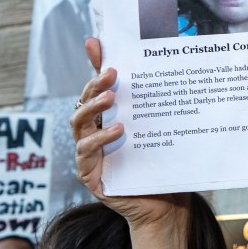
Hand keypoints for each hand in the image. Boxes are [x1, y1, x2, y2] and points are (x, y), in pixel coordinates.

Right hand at [72, 39, 189, 228]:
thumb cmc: (165, 166)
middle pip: (85, 101)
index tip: (96, 42)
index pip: (98, 87)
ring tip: (110, 98)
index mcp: (109, 119)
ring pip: (79, 123)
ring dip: (92, 107)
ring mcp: (89, 153)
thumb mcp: (163, 131)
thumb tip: (165, 71)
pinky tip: (118, 131)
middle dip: (94, 84)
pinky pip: (86, 153)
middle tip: (111, 72)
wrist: (168, 206)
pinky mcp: (90, 174)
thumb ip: (157, 107)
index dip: (94, 64)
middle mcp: (94, 133)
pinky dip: (100, 140)